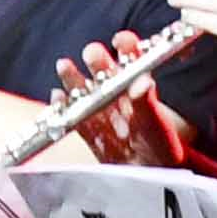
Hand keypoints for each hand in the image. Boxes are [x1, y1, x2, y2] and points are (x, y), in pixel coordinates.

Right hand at [53, 36, 199, 168]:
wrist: (148, 178)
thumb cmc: (160, 150)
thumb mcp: (155, 127)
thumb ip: (147, 105)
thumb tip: (143, 82)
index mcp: (138, 89)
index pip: (133, 60)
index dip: (127, 46)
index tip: (121, 39)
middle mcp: (117, 96)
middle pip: (104, 71)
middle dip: (97, 59)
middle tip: (92, 53)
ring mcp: (101, 113)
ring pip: (84, 91)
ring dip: (73, 78)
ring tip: (64, 65)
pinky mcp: (88, 131)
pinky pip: (73, 116)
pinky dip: (63, 106)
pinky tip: (57, 98)